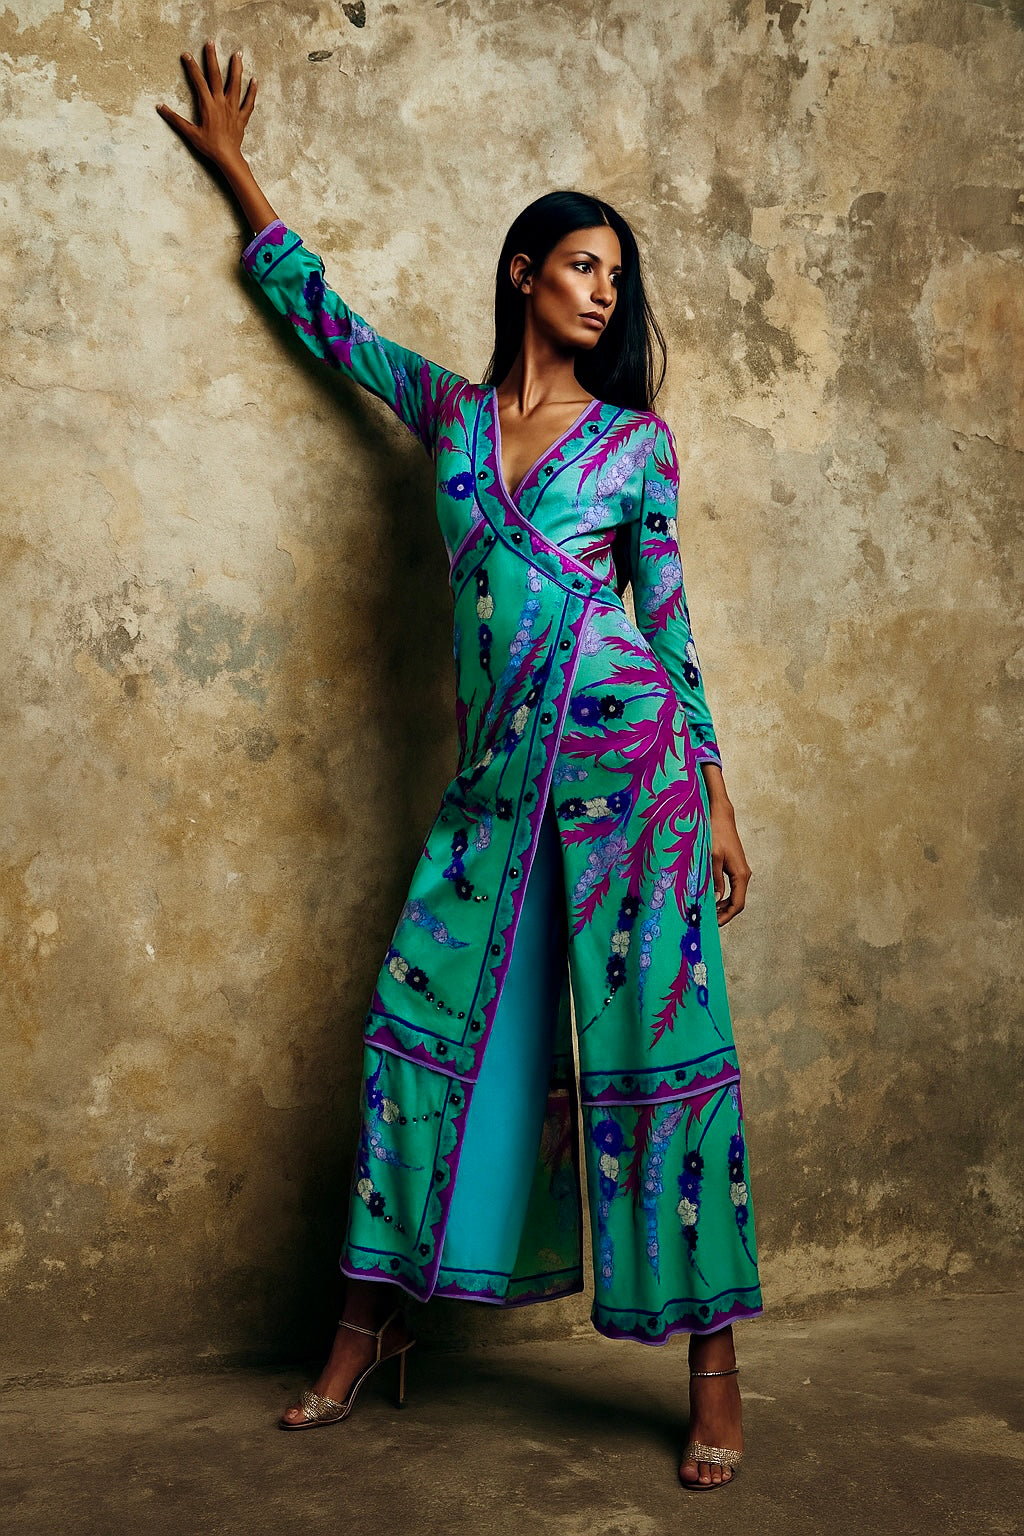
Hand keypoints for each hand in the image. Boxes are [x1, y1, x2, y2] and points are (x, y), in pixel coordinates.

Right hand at [156, 40, 256, 167]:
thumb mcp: (190, 133)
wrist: (227, 158)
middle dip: (212, 58)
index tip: (186, 54)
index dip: (192, 67)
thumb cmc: (209, 146)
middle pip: (216, 76)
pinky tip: (254, 80)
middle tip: (211, 42)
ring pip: (236, 84)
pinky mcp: (242, 117)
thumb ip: (175, 119)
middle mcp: (221, 103)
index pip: (198, 81)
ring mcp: (233, 109)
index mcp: (208, 105)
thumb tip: (159, 107)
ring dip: (236, 68)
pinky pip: (249, 102)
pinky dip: (252, 91)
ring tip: (238, 53)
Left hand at [700, 771, 750, 925]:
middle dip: (722, 913)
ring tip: (705, 911)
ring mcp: (738, 870)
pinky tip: (707, 897)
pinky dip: (720, 894)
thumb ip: (714, 880)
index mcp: (741, 874)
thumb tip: (715, 900)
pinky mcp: (732, 866)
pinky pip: (729, 886)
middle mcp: (743, 874)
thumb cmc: (715, 833)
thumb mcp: (712, 857)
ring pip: (732, 895)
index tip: (713, 925)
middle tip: (706, 921)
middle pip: (736, 902)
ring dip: (720, 905)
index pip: (737, 904)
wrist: (720, 814)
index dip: (726, 917)